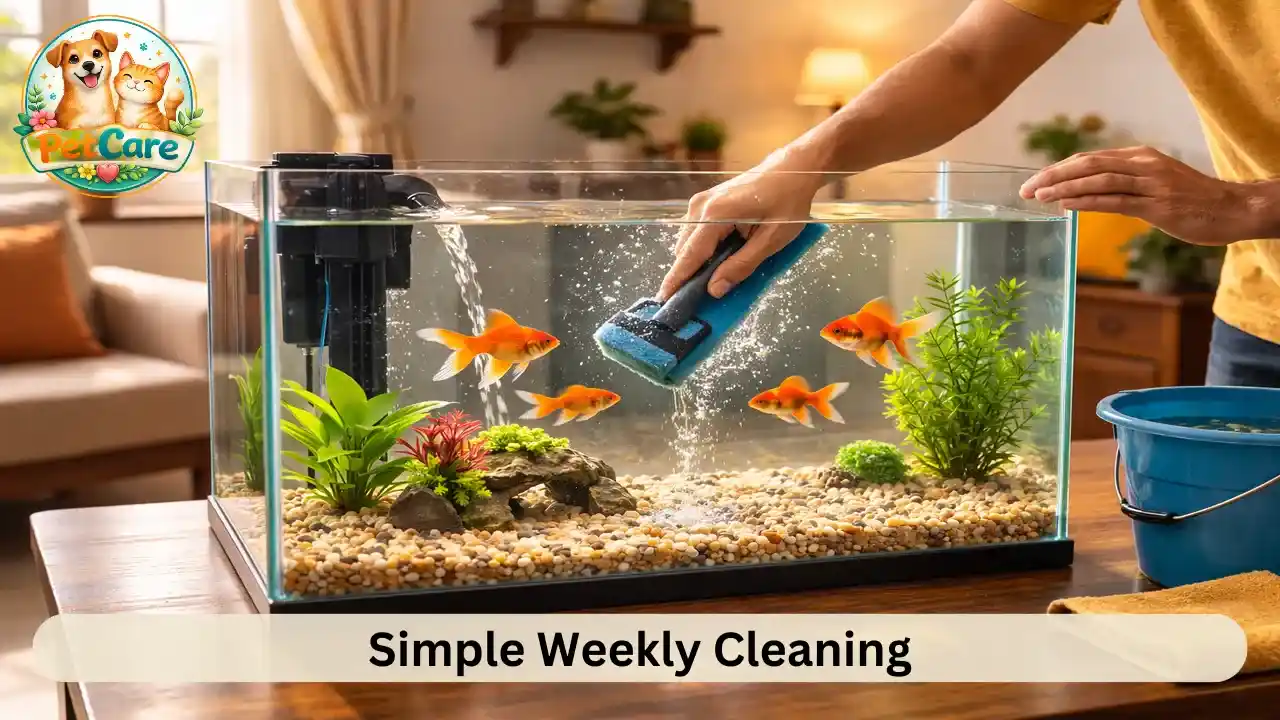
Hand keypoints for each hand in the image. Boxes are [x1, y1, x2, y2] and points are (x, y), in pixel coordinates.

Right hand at [658, 148, 826, 300]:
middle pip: (684, 250)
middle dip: (688, 274)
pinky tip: (721, 257)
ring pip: (688, 243)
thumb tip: (714, 289)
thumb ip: (742, 265)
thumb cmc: (788, 201)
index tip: (663, 301)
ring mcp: (701, 202)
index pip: (689, 255)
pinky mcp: (706, 202)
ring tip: (716, 277)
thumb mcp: (772, 239)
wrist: (793, 170)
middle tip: (698, 298)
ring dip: (698, 261)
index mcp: (716, 214)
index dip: (676, 280)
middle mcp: (701, 206)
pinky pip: (696, 233)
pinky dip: (703, 249)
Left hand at [1019, 146, 1267, 245]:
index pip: (1089, 158)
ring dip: (1064, 186)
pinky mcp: (1157, 205)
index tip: (1034, 180)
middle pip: (1087, 163)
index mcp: (1139, 156)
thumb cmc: (1192, 200)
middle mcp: (1142, 164)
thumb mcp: (1154, 184)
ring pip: (1098, 178)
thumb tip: (1088, 192)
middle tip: (1024, 188)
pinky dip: (1087, 200)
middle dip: (1052, 175)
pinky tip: (1066, 205)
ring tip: (1038, 196)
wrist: (1232, 209)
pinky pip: (1115, 200)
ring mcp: (1151, 183)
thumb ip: (1124, 184)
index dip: (1059, 169)